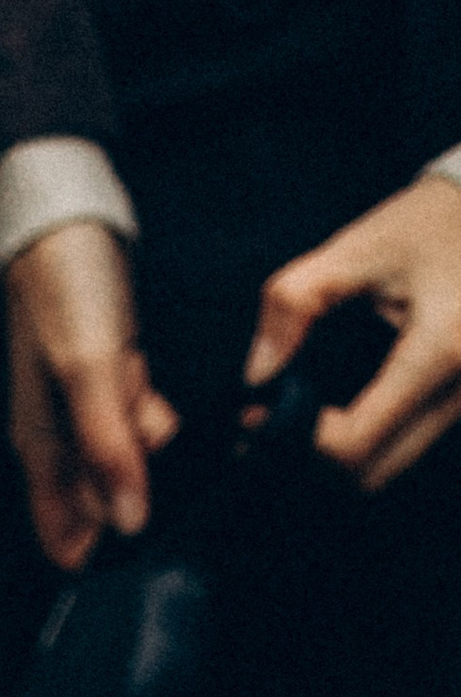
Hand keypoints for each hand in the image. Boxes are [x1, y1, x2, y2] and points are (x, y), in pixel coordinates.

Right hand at [5, 218, 179, 568]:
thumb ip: (109, 449)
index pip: (62, 538)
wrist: (64, 210)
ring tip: (164, 405)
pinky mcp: (104, 377)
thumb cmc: (65, 291)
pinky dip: (154, 413)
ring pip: (125, 458)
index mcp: (39, 449)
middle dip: (138, 490)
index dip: (100, 554)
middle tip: (165, 453)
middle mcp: (55, 439)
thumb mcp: (90, 372)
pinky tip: (162, 389)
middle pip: (100, 501)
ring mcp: (80, 408)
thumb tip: (129, 527)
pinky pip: (136, 417)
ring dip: (152, 446)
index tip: (148, 546)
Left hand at [247, 174, 460, 489]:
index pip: (356, 443)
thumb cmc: (429, 222)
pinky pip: (407, 448)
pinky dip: (366, 443)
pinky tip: (335, 412)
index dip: (298, 441)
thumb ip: (294, 301)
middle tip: (272, 423)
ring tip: (299, 415)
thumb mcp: (357, 246)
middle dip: (313, 460)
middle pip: (372, 474)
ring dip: (339, 456)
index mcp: (441, 350)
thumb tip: (256, 375)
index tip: (261, 415)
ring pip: (390, 468)